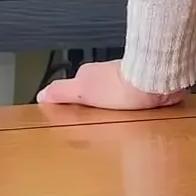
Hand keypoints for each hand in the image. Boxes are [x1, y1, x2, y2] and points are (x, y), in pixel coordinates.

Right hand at [36, 60, 184, 110]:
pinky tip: (131, 117)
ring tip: (112, 122)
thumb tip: (41, 94)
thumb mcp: (82, 91)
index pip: (76, 87)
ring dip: (114, 106)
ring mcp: (127, 80)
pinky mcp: (144, 89)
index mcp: (90, 73)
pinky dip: (131, 107)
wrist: (154, 84)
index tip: (71, 112)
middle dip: (95, 104)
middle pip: (96, 90)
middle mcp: (108, 73)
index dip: (74, 100)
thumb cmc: (120, 86)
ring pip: (115, 95)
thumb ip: (61, 92)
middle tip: (92, 120)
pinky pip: (133, 100)